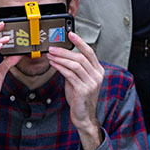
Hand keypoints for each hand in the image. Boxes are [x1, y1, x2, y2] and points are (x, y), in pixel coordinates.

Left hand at [47, 32, 104, 149]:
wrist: (83, 116)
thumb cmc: (80, 98)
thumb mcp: (78, 80)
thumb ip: (73, 69)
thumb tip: (61, 57)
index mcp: (98, 71)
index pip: (90, 52)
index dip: (80, 42)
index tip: (71, 34)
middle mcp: (97, 76)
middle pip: (81, 57)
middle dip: (65, 51)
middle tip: (53, 47)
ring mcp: (91, 83)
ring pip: (75, 64)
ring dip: (61, 58)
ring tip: (51, 55)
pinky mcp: (83, 90)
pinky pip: (70, 74)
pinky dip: (60, 67)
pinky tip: (53, 64)